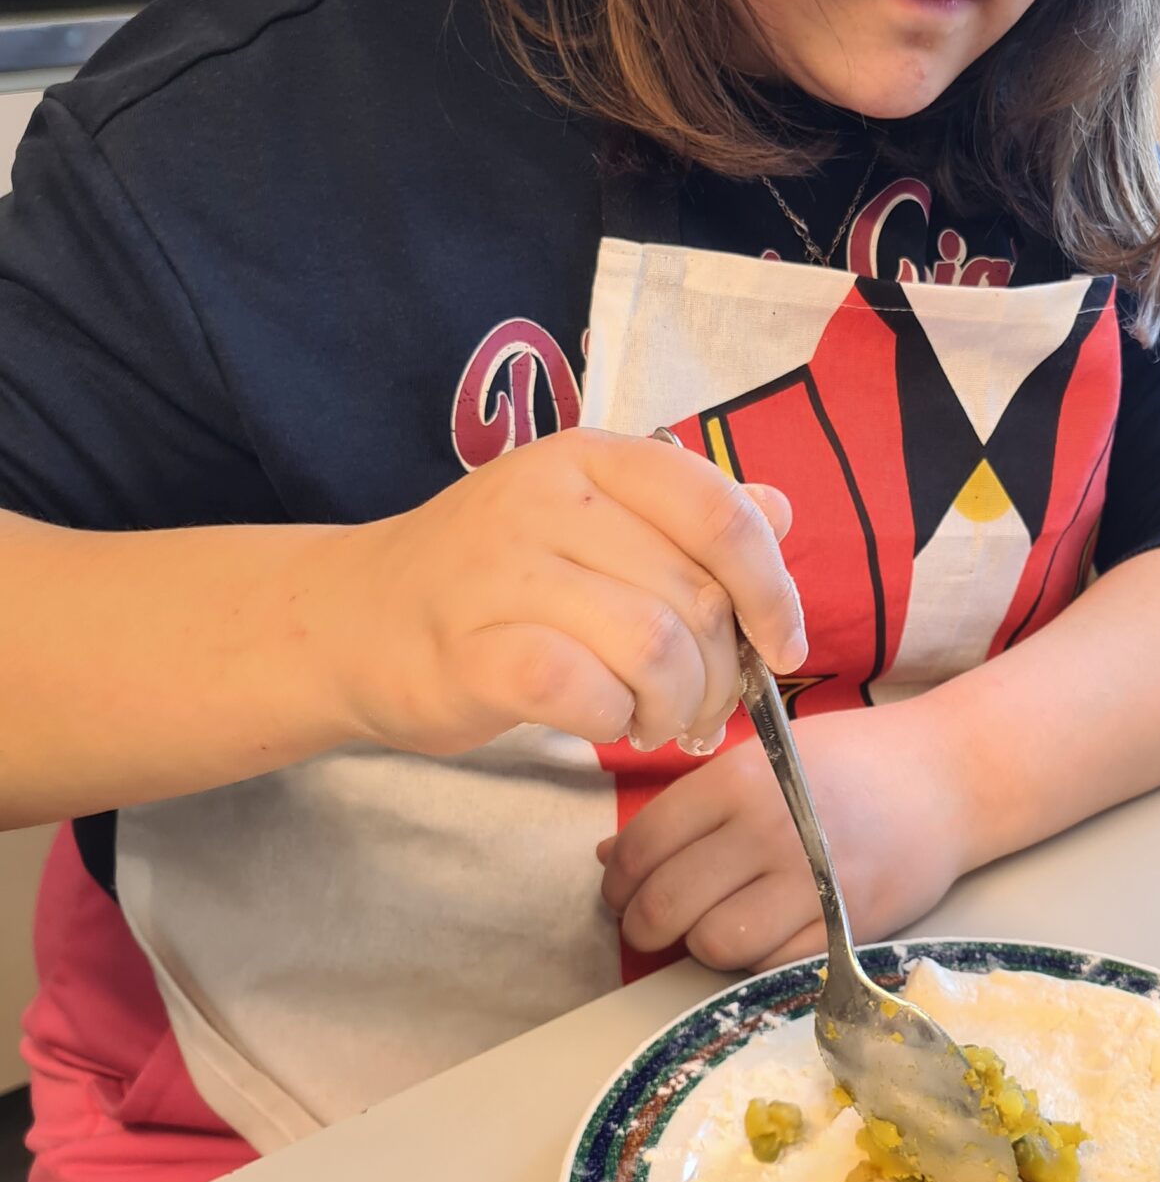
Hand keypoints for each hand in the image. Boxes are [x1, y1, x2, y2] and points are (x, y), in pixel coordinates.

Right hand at [311, 429, 806, 758]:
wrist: (354, 620)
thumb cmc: (491, 581)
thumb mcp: (593, 527)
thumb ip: (685, 520)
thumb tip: (780, 510)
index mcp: (593, 458)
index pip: (720, 513)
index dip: (773, 589)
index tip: (783, 647)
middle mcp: (548, 498)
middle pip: (696, 596)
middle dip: (722, 674)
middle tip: (703, 710)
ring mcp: (503, 570)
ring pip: (654, 646)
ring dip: (675, 705)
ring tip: (653, 720)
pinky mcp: (470, 649)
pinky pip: (587, 690)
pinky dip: (615, 720)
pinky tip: (605, 723)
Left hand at [597, 701, 977, 972]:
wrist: (951, 777)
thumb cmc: (852, 762)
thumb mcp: (765, 760)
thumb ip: (690, 808)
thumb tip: (613, 860)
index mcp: (739, 780)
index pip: (645, 846)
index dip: (618, 880)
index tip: (620, 891)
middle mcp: (769, 831)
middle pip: (668, 904)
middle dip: (642, 925)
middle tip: (647, 925)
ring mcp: (811, 882)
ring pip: (714, 944)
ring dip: (699, 945)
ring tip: (709, 927)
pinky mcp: (847, 923)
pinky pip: (770, 965)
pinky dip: (751, 961)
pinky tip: (757, 937)